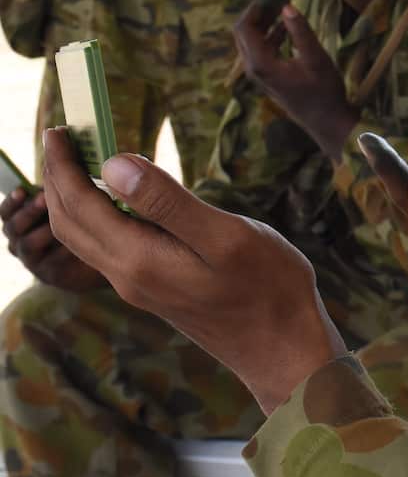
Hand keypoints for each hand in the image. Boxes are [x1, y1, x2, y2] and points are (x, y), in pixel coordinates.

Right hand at [0, 187, 105, 290]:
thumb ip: (61, 190)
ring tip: (58, 221)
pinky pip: (49, 262)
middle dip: (28, 211)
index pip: (7, 210)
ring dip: (42, 230)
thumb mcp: (70, 203)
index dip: (12, 201)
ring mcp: (33, 259)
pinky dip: (62, 251)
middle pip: (12, 227)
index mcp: (22, 220)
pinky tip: (75, 243)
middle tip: (45, 198)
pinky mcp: (50, 274)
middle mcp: (21, 240)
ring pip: (27, 244)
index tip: (22, 190)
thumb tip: (62, 165)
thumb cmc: (81, 222)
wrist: (103, 257)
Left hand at [41, 128, 345, 413]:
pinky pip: (108, 249)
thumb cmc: (268, 288)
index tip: (59, 128)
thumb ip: (168, 203)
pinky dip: (98, 217)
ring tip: (81, 162)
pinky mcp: (156, 290)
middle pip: (70, 224)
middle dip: (57, 180)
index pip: (78, 205)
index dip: (63, 165)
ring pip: (85, 240)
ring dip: (73, 199)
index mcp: (139, 260)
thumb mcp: (226, 236)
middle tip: (61, 137)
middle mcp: (128, 277)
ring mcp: (141, 287)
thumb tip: (114, 165)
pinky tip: (122, 201)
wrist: (282, 349)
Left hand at [233, 0, 357, 159]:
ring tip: (282, 9)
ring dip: (264, 24)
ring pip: (251, 42)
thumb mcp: (316, 59)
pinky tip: (287, 29)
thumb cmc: (324, 91)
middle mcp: (254, 69)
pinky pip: (260, 51)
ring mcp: (259, 76)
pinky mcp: (268, 79)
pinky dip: (270, 37)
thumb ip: (301, 32)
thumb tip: (287, 6)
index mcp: (261, 63)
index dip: (256, 7)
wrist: (327, 122)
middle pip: (243, 33)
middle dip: (257, 13)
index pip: (244, 27)